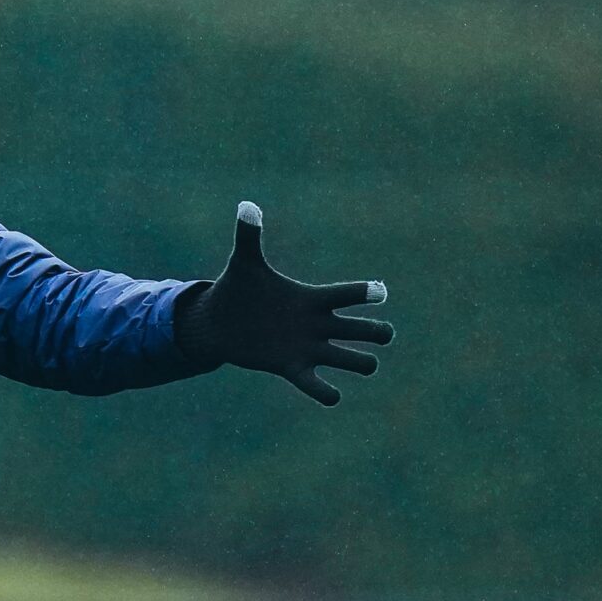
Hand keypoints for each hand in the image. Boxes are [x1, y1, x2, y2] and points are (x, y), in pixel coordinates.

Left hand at [174, 202, 391, 405]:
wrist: (219, 322)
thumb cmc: (238, 289)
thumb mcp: (244, 262)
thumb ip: (249, 235)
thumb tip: (245, 205)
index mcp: (312, 299)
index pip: (348, 295)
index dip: (366, 293)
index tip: (380, 292)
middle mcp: (317, 324)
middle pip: (361, 329)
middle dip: (376, 332)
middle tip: (383, 335)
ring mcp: (308, 348)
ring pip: (350, 359)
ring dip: (361, 362)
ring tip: (365, 364)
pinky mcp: (292, 368)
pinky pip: (316, 385)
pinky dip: (327, 393)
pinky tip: (332, 395)